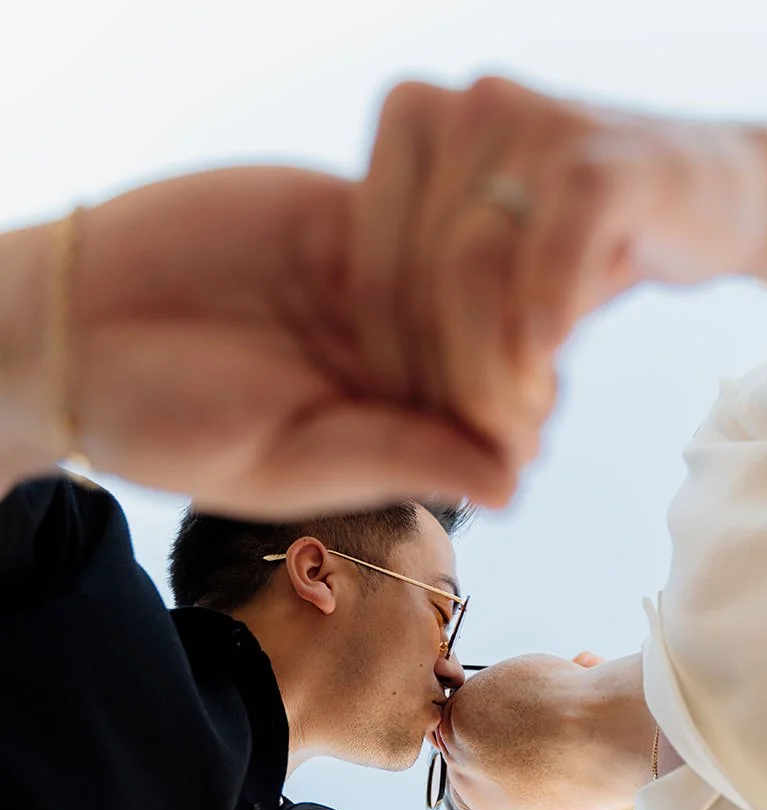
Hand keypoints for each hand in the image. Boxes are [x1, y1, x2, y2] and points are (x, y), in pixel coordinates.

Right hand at [46, 167, 516, 513]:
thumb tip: (511, 483)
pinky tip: (416, 200)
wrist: (73, 330)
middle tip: (498, 310)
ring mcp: (383, 288)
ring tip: (461, 253)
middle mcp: (406, 365)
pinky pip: (416, 195)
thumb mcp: (283, 460)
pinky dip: (428, 192)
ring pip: (473, 260)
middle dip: (508, 324)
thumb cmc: (167, 424)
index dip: (516, 403)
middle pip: (504, 336)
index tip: (509, 393)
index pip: (499, 421)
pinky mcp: (347, 216)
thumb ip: (395, 460)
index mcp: (402, 437)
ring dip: (475, 250)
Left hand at [355, 77, 766, 452]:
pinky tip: (550, 366)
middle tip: (483, 455)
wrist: (713, 193)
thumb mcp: (494, 267)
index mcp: (413, 124)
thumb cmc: (582, 242)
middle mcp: (463, 108)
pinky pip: (556, 246)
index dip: (394, 370)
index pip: (376, 270)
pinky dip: (547, 309)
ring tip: (522, 436)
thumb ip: (432, 309)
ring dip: (492, 371)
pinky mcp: (607, 157)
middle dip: (447, 383)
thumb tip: (382, 423)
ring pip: (475, 268)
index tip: (426, 440)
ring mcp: (534, 121)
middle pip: (423, 276)